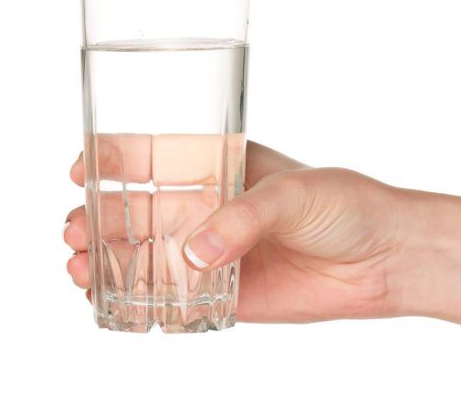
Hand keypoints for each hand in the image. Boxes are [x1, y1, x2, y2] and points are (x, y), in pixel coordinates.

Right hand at [64, 141, 404, 321]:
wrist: (383, 258)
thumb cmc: (346, 205)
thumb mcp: (294, 193)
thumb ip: (243, 218)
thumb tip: (194, 253)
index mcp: (221, 166)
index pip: (155, 158)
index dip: (112, 162)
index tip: (82, 171)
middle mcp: (211, 208)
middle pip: (139, 211)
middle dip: (99, 218)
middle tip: (77, 229)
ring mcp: (215, 253)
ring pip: (147, 256)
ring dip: (109, 261)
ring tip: (81, 267)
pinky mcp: (226, 294)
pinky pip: (174, 300)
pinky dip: (141, 302)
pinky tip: (112, 302)